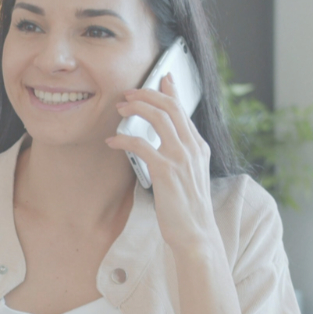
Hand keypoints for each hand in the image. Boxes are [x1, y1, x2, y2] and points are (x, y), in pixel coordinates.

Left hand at [106, 73, 219, 255]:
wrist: (196, 234)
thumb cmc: (188, 210)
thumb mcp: (190, 176)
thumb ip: (181, 155)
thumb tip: (164, 142)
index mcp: (199, 148)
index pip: (184, 109)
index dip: (170, 91)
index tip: (160, 78)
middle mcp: (193, 148)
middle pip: (170, 107)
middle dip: (147, 94)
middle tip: (128, 94)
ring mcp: (181, 158)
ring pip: (158, 118)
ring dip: (136, 108)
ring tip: (119, 108)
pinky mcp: (166, 171)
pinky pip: (141, 145)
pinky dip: (124, 139)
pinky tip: (112, 141)